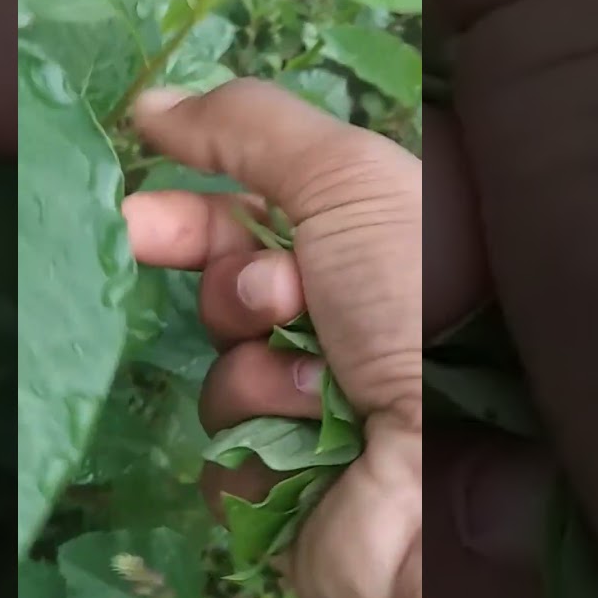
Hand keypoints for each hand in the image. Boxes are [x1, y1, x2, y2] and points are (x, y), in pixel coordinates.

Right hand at [123, 79, 489, 597]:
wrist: (460, 461)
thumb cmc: (413, 304)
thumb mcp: (347, 180)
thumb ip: (250, 130)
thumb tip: (152, 105)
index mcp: (363, 260)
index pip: (250, 226)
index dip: (190, 217)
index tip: (137, 220)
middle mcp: (344, 334)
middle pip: (228, 296)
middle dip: (237, 290)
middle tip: (274, 300)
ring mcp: (319, 419)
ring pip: (226, 375)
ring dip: (260, 370)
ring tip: (322, 385)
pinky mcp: (293, 492)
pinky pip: (225, 453)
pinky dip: (260, 441)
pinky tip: (315, 447)